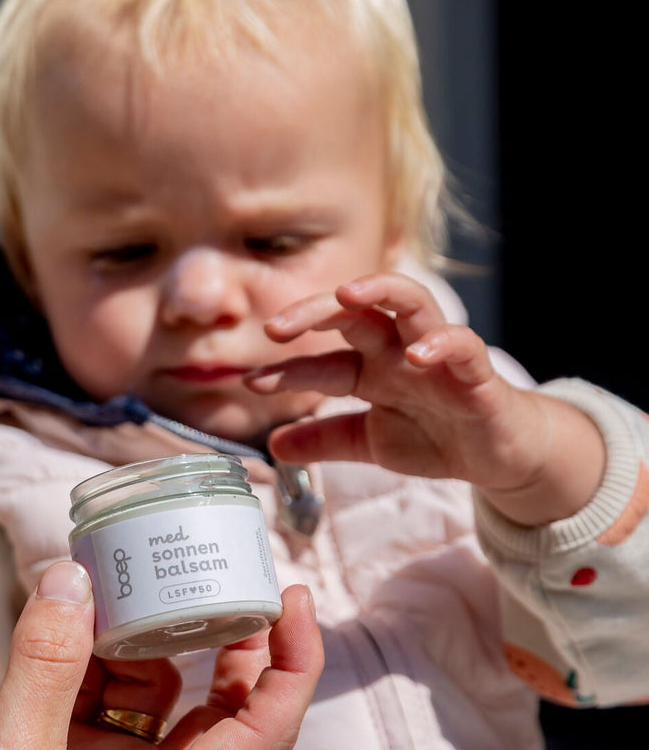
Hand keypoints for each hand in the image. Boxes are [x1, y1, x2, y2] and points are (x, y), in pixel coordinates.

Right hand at [0, 560, 321, 749]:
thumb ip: (47, 662)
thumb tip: (73, 578)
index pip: (261, 732)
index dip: (290, 666)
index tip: (293, 601)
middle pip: (221, 702)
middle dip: (231, 636)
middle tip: (231, 572)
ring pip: (157, 681)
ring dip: (151, 627)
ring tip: (141, 576)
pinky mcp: (61, 743)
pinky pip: (98, 678)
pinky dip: (95, 639)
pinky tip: (80, 605)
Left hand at [247, 272, 604, 525]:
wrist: (499, 456)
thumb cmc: (436, 437)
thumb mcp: (370, 443)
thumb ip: (325, 440)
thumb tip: (273, 446)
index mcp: (371, 368)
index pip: (321, 361)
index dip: (285, 370)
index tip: (250, 383)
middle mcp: (399, 351)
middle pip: (356, 312)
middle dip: (315, 310)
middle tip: (275, 327)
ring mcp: (438, 357)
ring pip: (412, 303)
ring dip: (380, 292)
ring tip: (346, 293)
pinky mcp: (478, 373)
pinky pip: (463, 346)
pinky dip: (441, 344)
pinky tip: (417, 353)